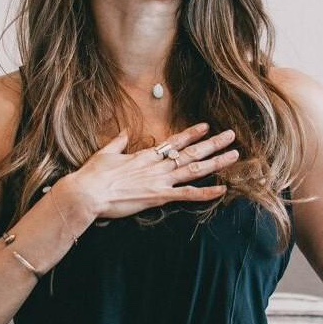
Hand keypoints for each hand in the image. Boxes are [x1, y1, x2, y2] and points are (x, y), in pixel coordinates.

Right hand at [61, 124, 239, 225]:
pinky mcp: (158, 197)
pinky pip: (188, 195)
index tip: (206, 126)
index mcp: (146, 155)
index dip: (192, 134)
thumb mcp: (106, 152)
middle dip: (213, 144)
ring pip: (195, 169)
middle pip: (191, 152)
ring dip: (216, 162)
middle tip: (231, 135)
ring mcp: (160, 181)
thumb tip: (124, 131)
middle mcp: (157, 165)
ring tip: (234, 154)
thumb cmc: (94, 174)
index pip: (174, 142)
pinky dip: (206, 193)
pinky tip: (222, 190)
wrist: (88, 193)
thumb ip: (119, 141)